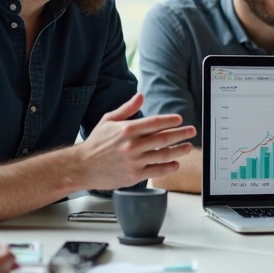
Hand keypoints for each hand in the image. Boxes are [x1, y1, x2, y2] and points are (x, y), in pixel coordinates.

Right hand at [77, 93, 196, 189]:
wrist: (82, 166)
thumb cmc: (96, 143)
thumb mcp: (108, 120)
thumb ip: (127, 109)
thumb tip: (140, 96)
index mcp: (127, 130)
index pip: (154, 123)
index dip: (169, 121)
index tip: (179, 120)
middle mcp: (132, 145)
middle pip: (163, 138)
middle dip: (180, 134)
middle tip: (191, 131)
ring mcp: (134, 161)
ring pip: (163, 155)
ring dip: (178, 150)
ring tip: (187, 147)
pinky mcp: (134, 175)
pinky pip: (156, 171)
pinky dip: (168, 167)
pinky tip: (175, 164)